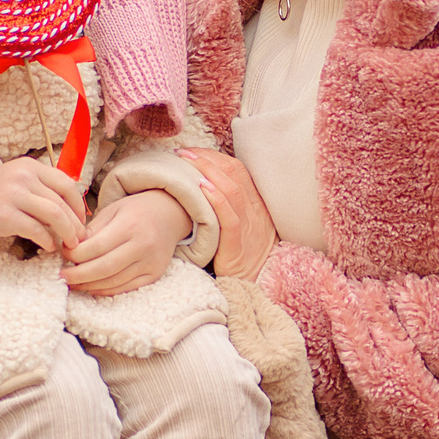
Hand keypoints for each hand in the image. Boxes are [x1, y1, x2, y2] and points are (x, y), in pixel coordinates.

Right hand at [0, 157, 89, 251]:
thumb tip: (71, 207)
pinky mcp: (4, 215)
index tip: (82, 221)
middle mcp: (22, 176)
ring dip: (67, 233)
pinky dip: (47, 240)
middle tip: (80, 239)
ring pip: (54, 214)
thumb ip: (39, 187)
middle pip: (62, 202)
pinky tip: (49, 247)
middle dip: (76, 224)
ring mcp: (13, 195)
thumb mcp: (15, 182)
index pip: (66, 184)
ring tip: (69, 245)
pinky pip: (35, 230)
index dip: (79, 206)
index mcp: (29, 166)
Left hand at [63, 190, 191, 295]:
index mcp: (130, 225)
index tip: (64, 255)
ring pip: (114, 281)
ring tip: (74, 283)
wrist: (170, 215)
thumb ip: (93, 230)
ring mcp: (151, 262)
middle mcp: (143, 245)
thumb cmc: (137, 211)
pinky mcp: (155, 274)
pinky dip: (107, 290)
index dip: (76, 254)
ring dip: (90, 285)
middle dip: (79, 275)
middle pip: (105, 267)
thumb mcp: (113, 210)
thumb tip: (72, 249)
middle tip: (62, 276)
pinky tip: (93, 287)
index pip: (97, 246)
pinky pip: (127, 288)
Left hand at [179, 147, 277, 279]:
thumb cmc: (240, 257)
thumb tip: (200, 188)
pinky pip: (230, 218)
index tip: (193, 152)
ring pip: (233, 190)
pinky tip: (202, 188)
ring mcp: (249, 227)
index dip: (215, 158)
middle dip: (207, 159)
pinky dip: (217, 200)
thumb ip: (227, 208)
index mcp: (256, 205)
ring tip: (186, 163)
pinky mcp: (238, 245)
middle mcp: (255, 211)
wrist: (253, 286)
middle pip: (235, 174)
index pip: (237, 171)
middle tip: (183, 153)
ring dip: (208, 172)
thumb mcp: (239, 228)